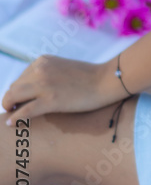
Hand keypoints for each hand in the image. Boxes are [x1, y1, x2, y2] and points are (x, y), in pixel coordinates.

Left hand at [2, 55, 122, 125]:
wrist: (107, 80)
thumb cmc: (89, 77)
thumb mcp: (62, 68)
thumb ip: (47, 74)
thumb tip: (34, 90)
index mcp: (42, 61)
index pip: (20, 78)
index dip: (18, 91)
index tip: (20, 101)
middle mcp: (40, 70)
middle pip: (13, 88)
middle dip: (12, 99)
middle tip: (14, 110)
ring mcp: (44, 84)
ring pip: (13, 97)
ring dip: (9, 107)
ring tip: (11, 115)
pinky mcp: (50, 100)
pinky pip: (24, 111)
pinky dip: (15, 118)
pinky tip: (11, 123)